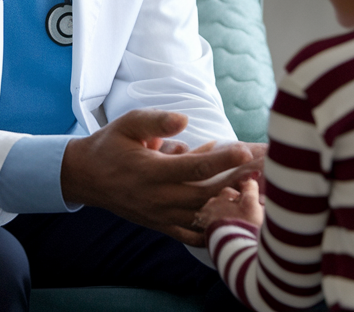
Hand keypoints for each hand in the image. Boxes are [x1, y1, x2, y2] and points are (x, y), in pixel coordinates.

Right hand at [60, 110, 254, 245]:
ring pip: (205, 214)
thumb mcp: (127, 124)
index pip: (194, 167)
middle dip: (239, 179)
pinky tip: (235, 218)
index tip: (246, 150)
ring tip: (260, 189)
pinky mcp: (162, 226)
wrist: (86, 178)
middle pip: (208, 192)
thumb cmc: (110, 146)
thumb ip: (156, 121)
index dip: (222, 160)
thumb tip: (185, 119)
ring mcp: (161, 216)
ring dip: (232, 203)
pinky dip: (215, 229)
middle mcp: (159, 198)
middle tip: (266, 166)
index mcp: (151, 172)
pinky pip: (194, 234)